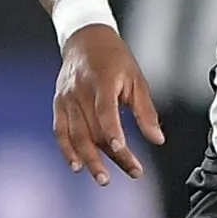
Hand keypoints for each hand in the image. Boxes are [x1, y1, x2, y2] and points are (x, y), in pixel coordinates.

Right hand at [52, 25, 165, 185]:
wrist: (85, 39)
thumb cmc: (114, 58)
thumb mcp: (137, 78)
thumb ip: (145, 111)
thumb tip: (158, 139)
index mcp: (102, 80)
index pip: (105, 110)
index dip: (113, 131)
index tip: (122, 148)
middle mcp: (80, 90)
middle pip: (94, 129)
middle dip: (112, 154)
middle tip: (132, 171)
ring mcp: (66, 98)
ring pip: (76, 134)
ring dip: (89, 159)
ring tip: (103, 178)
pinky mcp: (58, 104)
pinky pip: (60, 131)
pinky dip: (67, 150)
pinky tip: (76, 166)